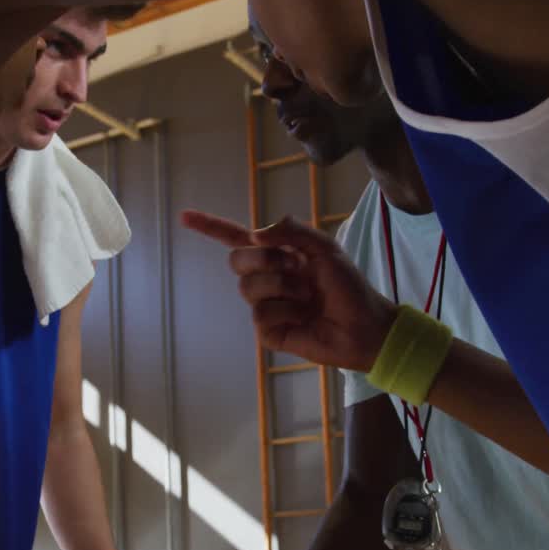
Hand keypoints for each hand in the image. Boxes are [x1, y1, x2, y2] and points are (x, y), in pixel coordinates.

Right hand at [181, 212, 394, 371]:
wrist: (364, 325)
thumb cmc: (348, 286)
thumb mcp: (325, 248)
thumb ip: (292, 230)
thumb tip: (254, 232)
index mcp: (277, 255)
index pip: (236, 239)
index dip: (209, 227)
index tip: (184, 216)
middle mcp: (267, 279)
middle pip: (237, 260)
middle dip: (264, 259)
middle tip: (296, 267)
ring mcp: (265, 307)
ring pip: (248, 288)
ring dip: (282, 287)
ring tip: (307, 297)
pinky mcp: (268, 332)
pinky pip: (261, 315)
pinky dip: (286, 313)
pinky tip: (303, 319)